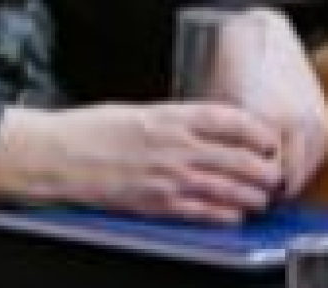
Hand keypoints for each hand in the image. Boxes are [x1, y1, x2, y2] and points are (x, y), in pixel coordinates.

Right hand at [0, 102, 282, 223]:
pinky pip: (210, 213)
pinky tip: (234, 213)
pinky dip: (229, 215)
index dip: (260, 132)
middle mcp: (176, 147)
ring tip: (259, 196)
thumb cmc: (86, 131)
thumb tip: (204, 129)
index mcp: (169, 117)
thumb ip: (173, 121)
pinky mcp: (160, 204)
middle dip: (266, 169)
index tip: (267, 139)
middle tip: (272, 173)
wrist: (55, 156)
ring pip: (234, 190)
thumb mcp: (135, 112)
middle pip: (244, 159)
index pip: (234, 121)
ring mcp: (170, 178)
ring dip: (254, 195)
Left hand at [208, 8, 327, 199]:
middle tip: (249, 197)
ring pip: (304, 170)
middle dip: (267, 190)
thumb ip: (218, 138)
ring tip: (265, 187)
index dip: (246, 188)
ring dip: (287, 181)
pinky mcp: (323, 117)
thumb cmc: (228, 65)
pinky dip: (302, 166)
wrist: (260, 32)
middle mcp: (292, 121)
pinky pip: (317, 155)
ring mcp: (312, 119)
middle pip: (285, 177)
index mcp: (262, 118)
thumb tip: (209, 168)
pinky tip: (284, 170)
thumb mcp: (215, 103)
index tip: (233, 195)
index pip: (260, 173)